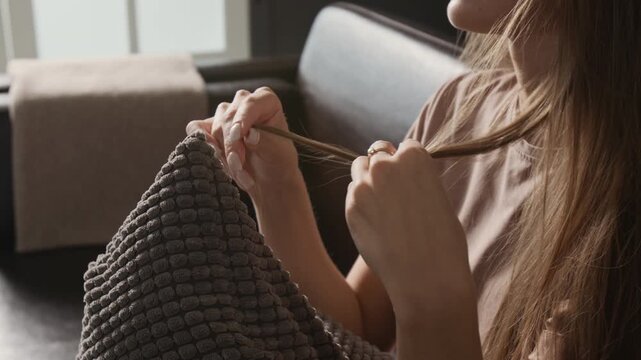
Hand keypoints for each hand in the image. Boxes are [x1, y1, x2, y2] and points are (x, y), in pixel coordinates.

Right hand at [186, 87, 299, 197]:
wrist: (267, 179)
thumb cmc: (277, 162)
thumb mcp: (278, 154)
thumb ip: (265, 142)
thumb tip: (251, 134)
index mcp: (265, 101)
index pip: (250, 103)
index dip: (242, 119)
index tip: (239, 136)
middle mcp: (243, 102)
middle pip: (228, 118)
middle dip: (233, 147)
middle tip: (240, 167)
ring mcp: (225, 114)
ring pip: (214, 128)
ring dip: (224, 154)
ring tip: (239, 172)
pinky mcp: (209, 127)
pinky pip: (195, 128)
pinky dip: (202, 145)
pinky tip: (216, 159)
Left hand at [345, 139, 474, 318]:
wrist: (425, 276)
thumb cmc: (443, 241)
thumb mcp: (438, 198)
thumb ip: (417, 180)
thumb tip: (404, 177)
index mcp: (415, 157)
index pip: (406, 147)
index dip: (408, 163)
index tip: (410, 179)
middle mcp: (386, 165)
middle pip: (378, 152)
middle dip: (385, 166)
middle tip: (392, 190)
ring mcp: (364, 184)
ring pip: (359, 167)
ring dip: (367, 177)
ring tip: (381, 202)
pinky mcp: (350, 206)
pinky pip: (352, 193)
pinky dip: (360, 201)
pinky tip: (375, 222)